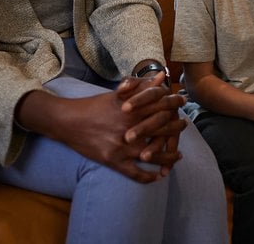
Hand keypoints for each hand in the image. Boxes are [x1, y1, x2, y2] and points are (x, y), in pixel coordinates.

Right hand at [17, 78, 184, 182]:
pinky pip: (136, 174)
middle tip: (184, 126)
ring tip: (178, 155)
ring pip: (154, 155)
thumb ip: (142, 86)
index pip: (162, 107)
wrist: (68, 122)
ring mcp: (123, 147)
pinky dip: (149, 177)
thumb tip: (161, 77)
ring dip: (170, 157)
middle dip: (177, 129)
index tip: (183, 104)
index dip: (175, 105)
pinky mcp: (114, 161)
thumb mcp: (118, 94)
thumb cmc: (93, 105)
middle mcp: (131, 128)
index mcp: (132, 110)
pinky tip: (159, 176)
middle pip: (163, 130)